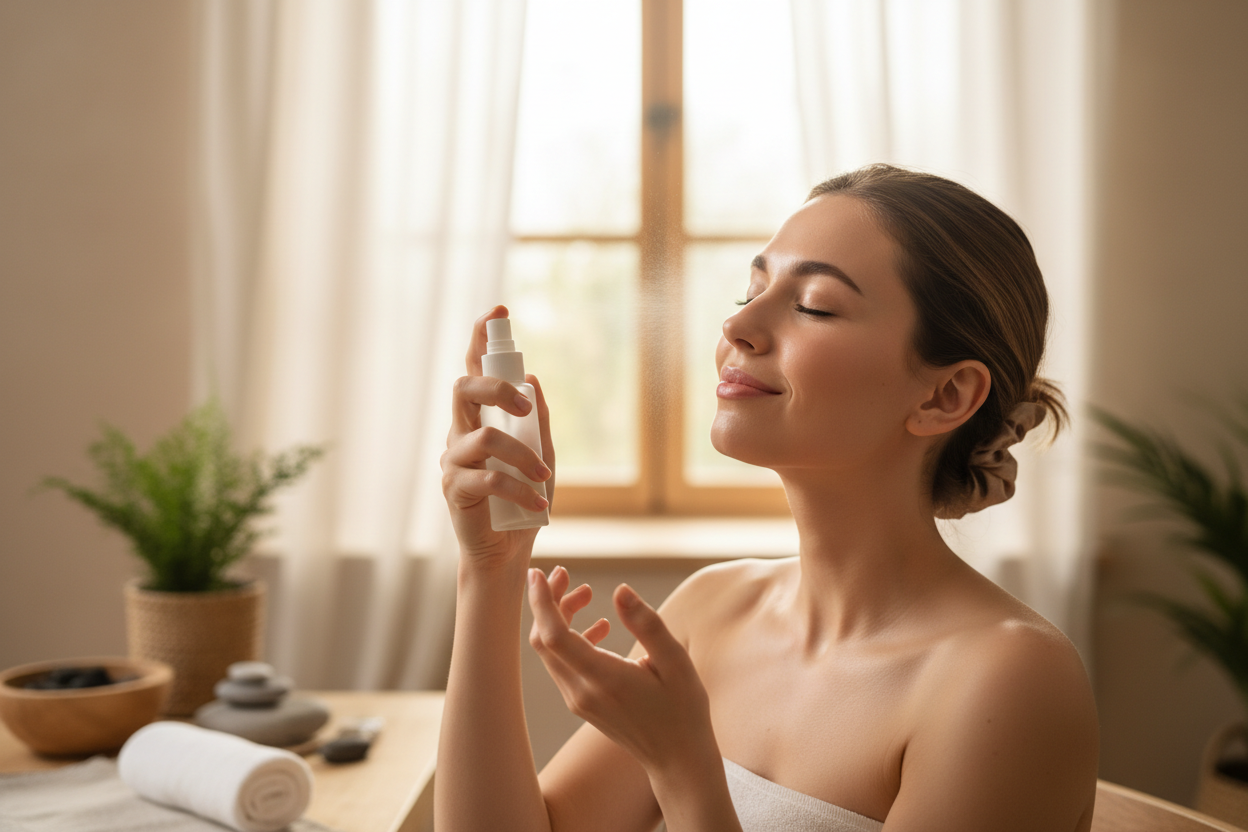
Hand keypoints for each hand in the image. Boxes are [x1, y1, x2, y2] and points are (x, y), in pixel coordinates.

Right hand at [441, 306, 554, 568]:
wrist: (506, 551)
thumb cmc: (523, 500)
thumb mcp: (542, 455)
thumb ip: (538, 421)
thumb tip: (533, 380)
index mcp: (479, 419)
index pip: (473, 369)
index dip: (480, 337)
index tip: (499, 311)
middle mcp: (459, 433)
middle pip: (464, 389)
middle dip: (496, 388)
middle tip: (525, 406)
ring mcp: (453, 460)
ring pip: (484, 438)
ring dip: (522, 456)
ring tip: (545, 477)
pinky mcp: (454, 489)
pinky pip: (487, 478)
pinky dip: (519, 488)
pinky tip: (539, 505)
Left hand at [527, 566, 716, 774]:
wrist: (677, 758)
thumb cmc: (683, 710)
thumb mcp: (675, 662)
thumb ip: (646, 624)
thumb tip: (620, 590)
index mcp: (604, 679)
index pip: (555, 636)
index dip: (542, 602)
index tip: (539, 574)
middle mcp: (582, 692)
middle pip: (545, 640)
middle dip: (547, 602)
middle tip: (565, 574)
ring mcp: (578, 700)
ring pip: (550, 652)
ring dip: (559, 618)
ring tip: (586, 593)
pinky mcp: (581, 703)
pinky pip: (562, 664)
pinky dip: (570, 638)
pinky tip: (600, 627)